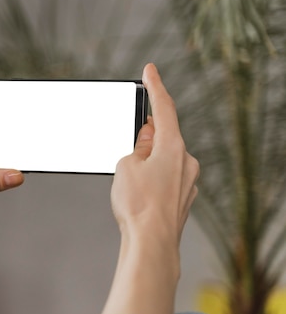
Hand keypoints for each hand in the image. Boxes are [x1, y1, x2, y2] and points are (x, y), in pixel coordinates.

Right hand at [111, 64, 199, 246]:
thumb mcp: (127, 166)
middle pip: (163, 137)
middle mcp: (186, 161)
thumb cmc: (138, 205)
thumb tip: (147, 140)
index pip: (164, 108)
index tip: (150, 70)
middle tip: (125, 152)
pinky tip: (138, 195)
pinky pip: (165, 178)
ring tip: (128, 183)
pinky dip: (151, 179)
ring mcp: (187, 181)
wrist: (151, 244)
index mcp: (173, 147)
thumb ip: (137, 147)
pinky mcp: (182, 198)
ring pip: (164, 160)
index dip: (155, 87)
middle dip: (143, 139)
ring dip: (146, 162)